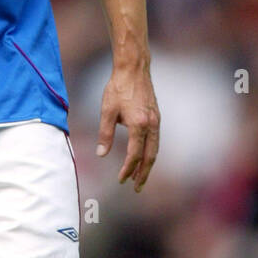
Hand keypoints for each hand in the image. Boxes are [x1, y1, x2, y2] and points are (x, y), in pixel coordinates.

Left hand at [95, 62, 159, 191]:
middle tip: (137, 188)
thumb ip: (105, 134)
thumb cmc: (118, 88)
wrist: (134, 69)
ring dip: (148, 165)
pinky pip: (155, 140)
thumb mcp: (107, 111)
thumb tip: (101, 154)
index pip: (134, 154)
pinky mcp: (156, 117)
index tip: (121, 180)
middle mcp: (151, 125)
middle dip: (143, 174)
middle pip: (150, 156)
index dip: (127, 169)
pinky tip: (143, 157)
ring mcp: (156, 121)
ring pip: (155, 149)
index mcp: (139, 124)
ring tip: (140, 177)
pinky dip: (150, 152)